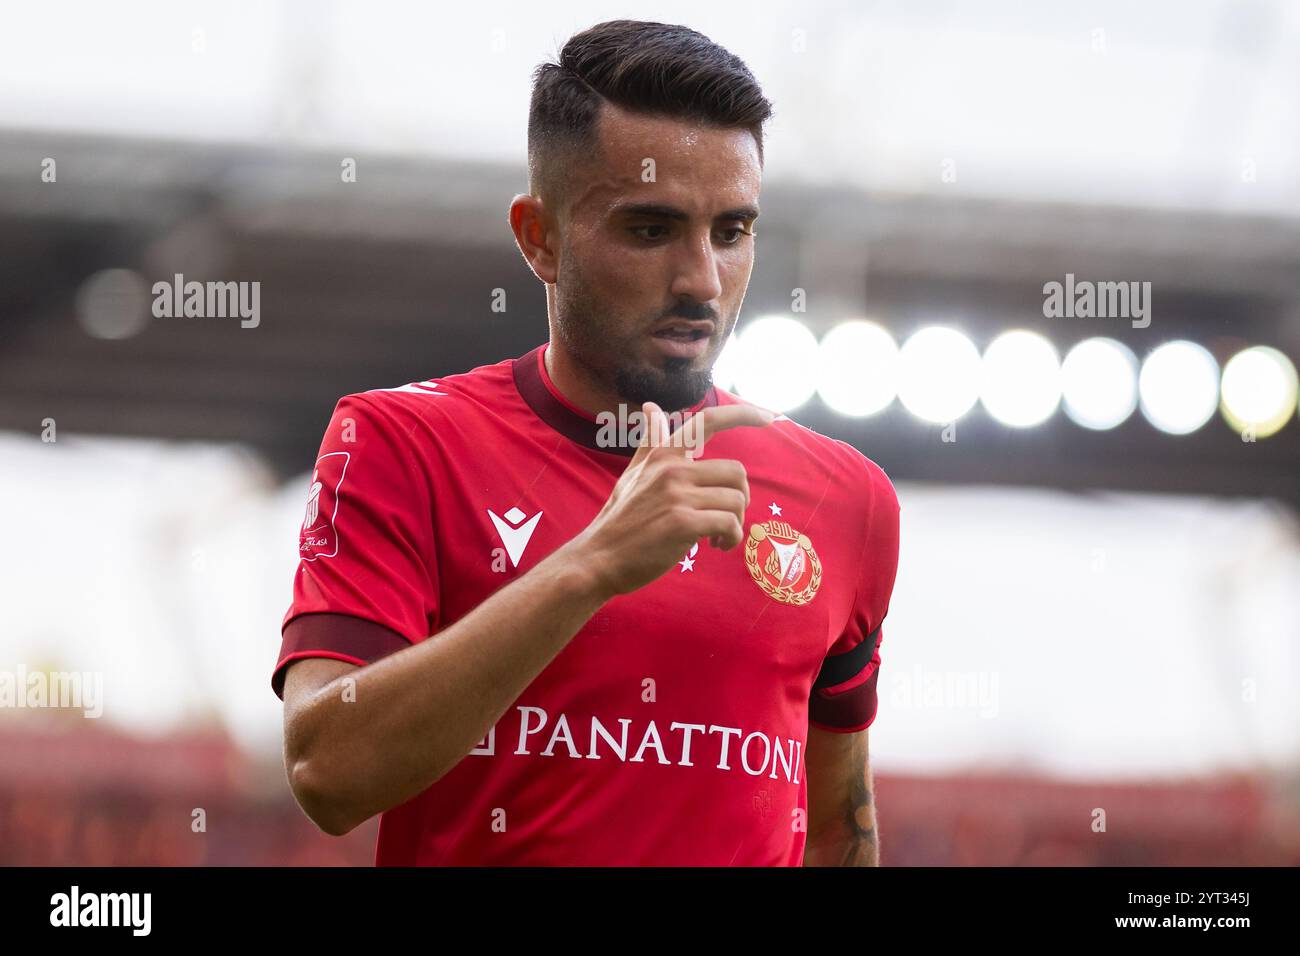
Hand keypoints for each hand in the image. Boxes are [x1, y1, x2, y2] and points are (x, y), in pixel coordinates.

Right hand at [572, 400, 774, 596]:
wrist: (600, 559)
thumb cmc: (620, 519)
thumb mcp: (633, 474)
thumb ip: (650, 442)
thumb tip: (651, 407)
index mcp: (664, 455)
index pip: (708, 421)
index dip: (742, 414)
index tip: (769, 417)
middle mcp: (672, 468)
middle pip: (736, 472)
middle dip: (740, 498)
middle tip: (726, 517)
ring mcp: (677, 495)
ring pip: (736, 500)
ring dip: (735, 524)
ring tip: (718, 538)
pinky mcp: (683, 523)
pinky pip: (729, 524)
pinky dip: (731, 539)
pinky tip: (716, 546)